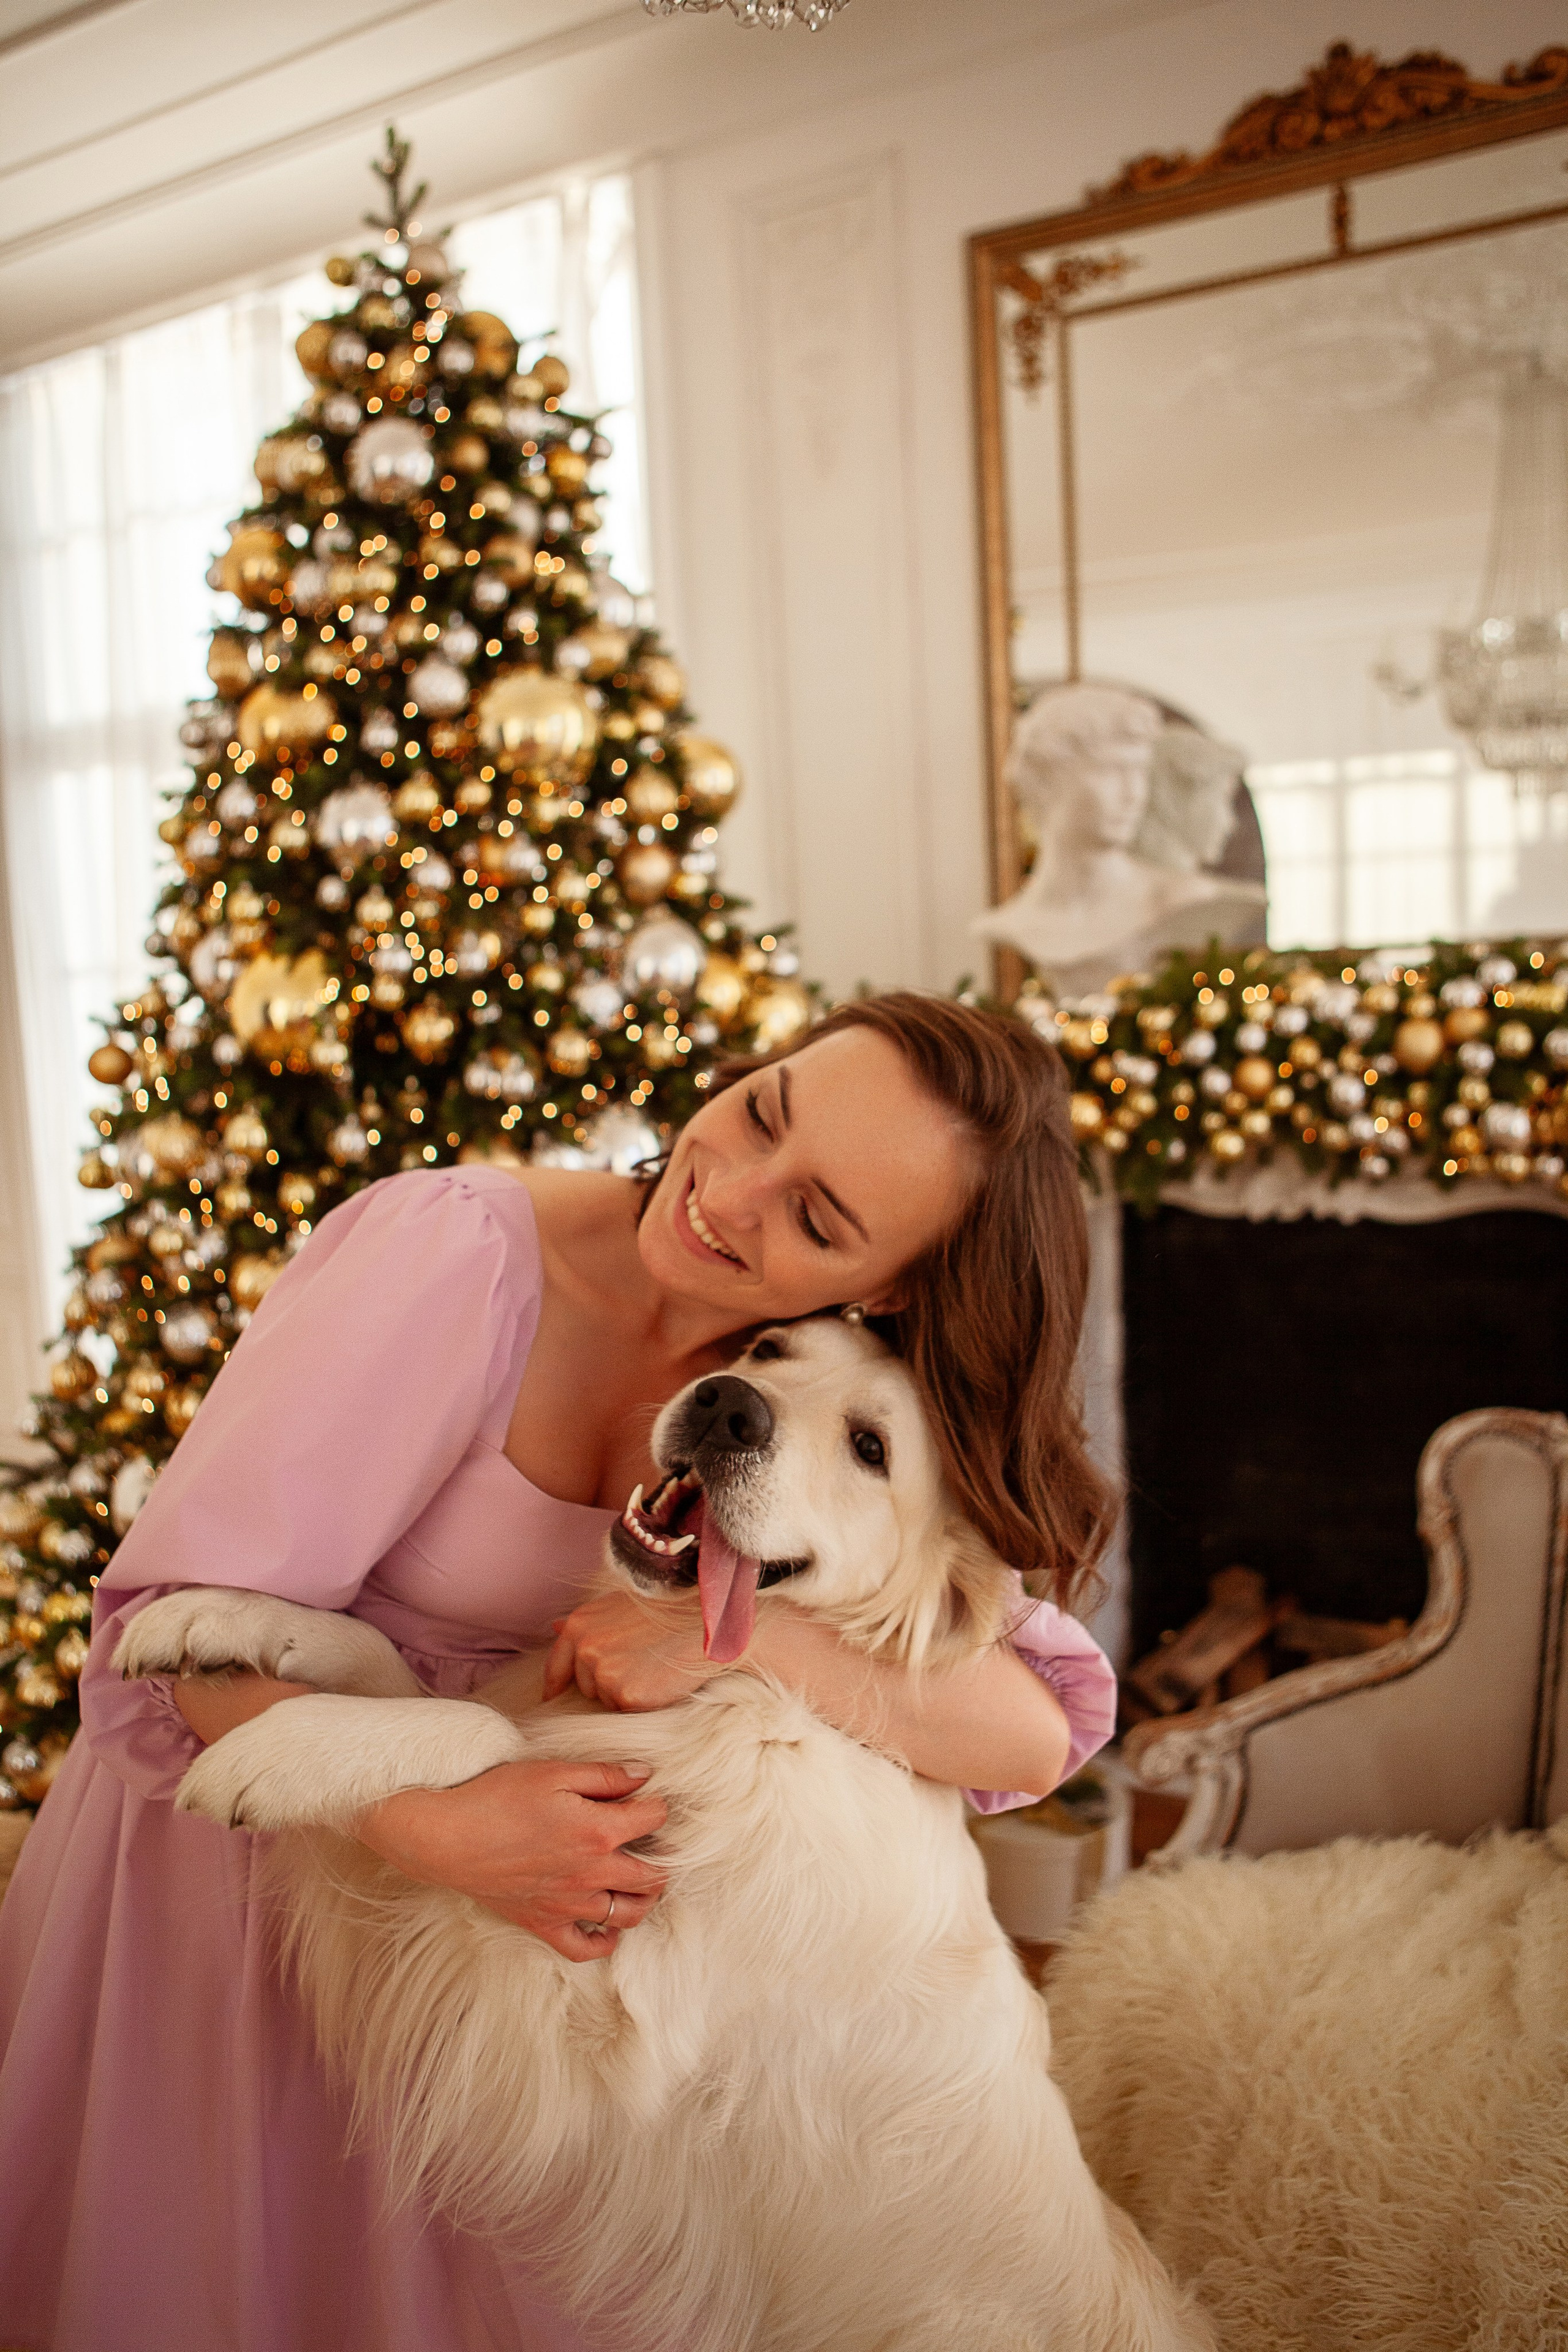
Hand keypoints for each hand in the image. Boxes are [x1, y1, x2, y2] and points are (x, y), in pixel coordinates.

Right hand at [356, 1757, 667, 1963]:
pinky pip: (586, 1949)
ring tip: (639, 1878)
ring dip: (644, 1898)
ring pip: (629, 1916)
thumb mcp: (553, 1771)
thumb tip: (644, 1776)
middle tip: (654, 1842)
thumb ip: (605, 1775)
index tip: (650, 1798)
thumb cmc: (496, 1797)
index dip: (658, 1804)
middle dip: (663, 1856)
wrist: (446, 1837)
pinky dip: (604, 1941)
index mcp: (598, 1832)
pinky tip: (606, 1922)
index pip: (655, 1819)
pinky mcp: (544, 1924)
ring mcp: (569, 1905)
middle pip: (654, 1876)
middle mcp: (592, 1874)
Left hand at [544, 1587, 723, 1711]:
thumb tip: (554, 1628)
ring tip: (650, 1668)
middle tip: (637, 1663)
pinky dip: (641, 1702)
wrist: (702, 1621)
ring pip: (605, 1700)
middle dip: (604, 1682)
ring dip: (623, 1693)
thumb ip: (585, 1622)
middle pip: (585, 1685)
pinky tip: (658, 1680)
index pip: (556, 1666)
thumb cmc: (662, 1609)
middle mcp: (586, 1650)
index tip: (553, 1699)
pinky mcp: (627, 1696)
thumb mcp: (617, 1606)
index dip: (555, 1686)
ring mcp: (605, 1674)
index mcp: (579, 1625)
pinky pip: (626, 1710)